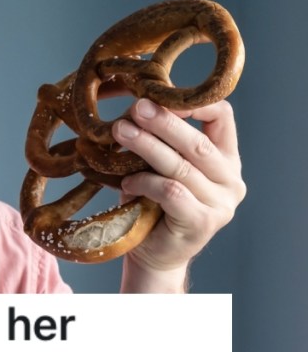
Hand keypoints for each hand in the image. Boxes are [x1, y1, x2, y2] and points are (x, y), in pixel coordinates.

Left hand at [112, 98, 245, 288]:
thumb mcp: (159, 166)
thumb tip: (134, 107)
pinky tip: (126, 182)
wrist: (154, 254)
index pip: (222, 117)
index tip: (160, 97)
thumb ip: (160, 142)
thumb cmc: (153, 203)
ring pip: (181, 167)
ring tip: (120, 132)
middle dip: (163, 122)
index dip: (193, 104)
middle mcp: (230, 179)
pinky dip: (145, 182)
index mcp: (225, 158)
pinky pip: (171, 193)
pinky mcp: (202, 222)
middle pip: (197, 142)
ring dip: (147, 146)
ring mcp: (221, 203)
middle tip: (135, 108)